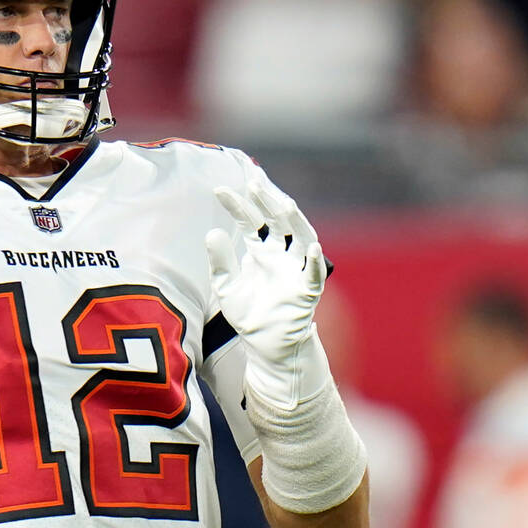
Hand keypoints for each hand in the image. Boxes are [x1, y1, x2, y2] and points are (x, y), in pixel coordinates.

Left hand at [205, 178, 329, 408]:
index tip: (219, 190)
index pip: (251, 222)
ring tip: (282, 203)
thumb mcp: (226, 286)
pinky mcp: (306, 292)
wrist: (265, 345)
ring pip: (300, 239)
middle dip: (268, 201)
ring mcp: (296, 271)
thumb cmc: (248, 313)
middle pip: (278, 222)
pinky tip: (312, 248)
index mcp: (262, 252)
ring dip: (294, 221)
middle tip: (254, 182)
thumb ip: (220, 261)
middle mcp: (281, 256)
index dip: (238, 206)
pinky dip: (315, 262)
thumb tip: (212, 232)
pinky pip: (314, 275)